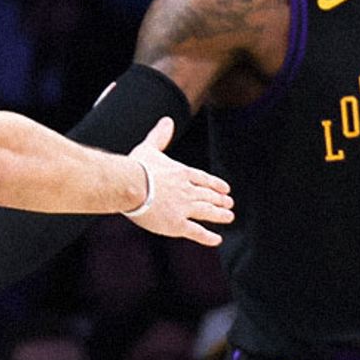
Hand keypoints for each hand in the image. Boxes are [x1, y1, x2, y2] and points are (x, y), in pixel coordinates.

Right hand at [125, 117, 233, 243]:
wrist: (130, 186)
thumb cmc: (136, 167)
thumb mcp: (150, 147)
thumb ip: (160, 136)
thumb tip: (167, 120)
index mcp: (182, 173)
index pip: (204, 180)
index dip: (216, 185)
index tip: (225, 189)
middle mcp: (187, 191)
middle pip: (208, 196)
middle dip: (220, 200)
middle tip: (229, 204)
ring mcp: (184, 208)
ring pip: (207, 212)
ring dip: (219, 215)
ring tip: (229, 217)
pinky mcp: (177, 224)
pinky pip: (197, 232)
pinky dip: (208, 237)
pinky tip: (217, 239)